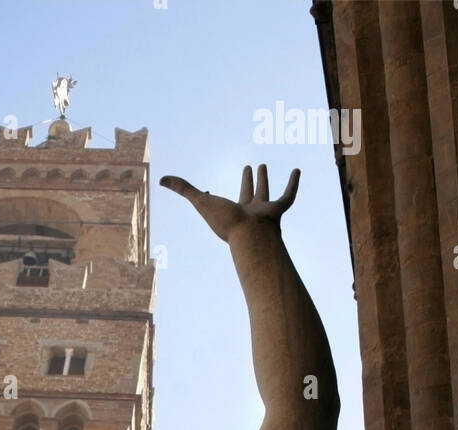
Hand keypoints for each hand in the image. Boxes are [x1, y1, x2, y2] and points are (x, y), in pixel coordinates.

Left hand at [161, 164, 299, 241]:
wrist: (251, 236)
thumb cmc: (226, 222)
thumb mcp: (200, 201)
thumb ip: (183, 189)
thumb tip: (161, 178)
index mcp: (226, 213)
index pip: (218, 202)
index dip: (209, 196)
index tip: (206, 191)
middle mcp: (246, 213)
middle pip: (247, 194)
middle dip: (247, 182)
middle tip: (250, 168)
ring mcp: (263, 213)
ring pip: (265, 194)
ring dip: (264, 180)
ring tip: (264, 166)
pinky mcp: (278, 211)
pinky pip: (288, 198)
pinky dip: (293, 184)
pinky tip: (297, 171)